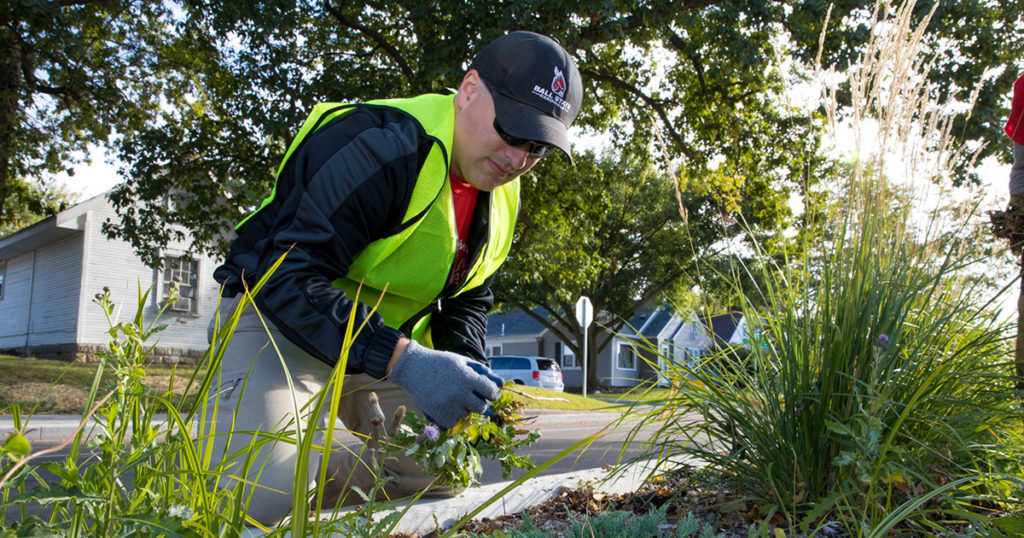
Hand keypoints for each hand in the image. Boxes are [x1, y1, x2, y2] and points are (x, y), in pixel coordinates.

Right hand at [388, 341, 502, 428]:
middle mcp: (459, 393)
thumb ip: (483, 372)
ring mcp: (448, 405)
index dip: (491, 392)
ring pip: (466, 415)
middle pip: (481, 408)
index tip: (486, 391)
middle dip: (479, 402)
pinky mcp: (437, 414)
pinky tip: (446, 406)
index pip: (491, 392)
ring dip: (463, 408)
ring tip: (453, 397)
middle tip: (470, 396)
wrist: (413, 368)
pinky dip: (451, 417)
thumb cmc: (441, 363)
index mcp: (468, 378)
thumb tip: (502, 383)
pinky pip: (452, 423)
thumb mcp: (463, 362)